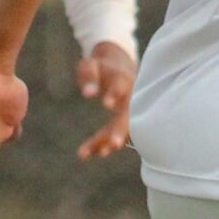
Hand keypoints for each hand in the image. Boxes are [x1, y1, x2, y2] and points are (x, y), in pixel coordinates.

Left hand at [74, 42, 136, 160]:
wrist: (119, 68)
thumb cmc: (102, 67)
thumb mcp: (91, 65)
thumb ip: (89, 76)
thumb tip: (88, 94)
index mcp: (122, 78)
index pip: (121, 85)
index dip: (115, 93)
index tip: (106, 104)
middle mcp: (130, 96)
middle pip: (128, 114)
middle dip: (121, 130)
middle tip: (114, 145)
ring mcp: (130, 110)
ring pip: (122, 128)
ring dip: (112, 141)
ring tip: (101, 153)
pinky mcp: (123, 121)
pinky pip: (113, 134)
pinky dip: (102, 144)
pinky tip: (88, 153)